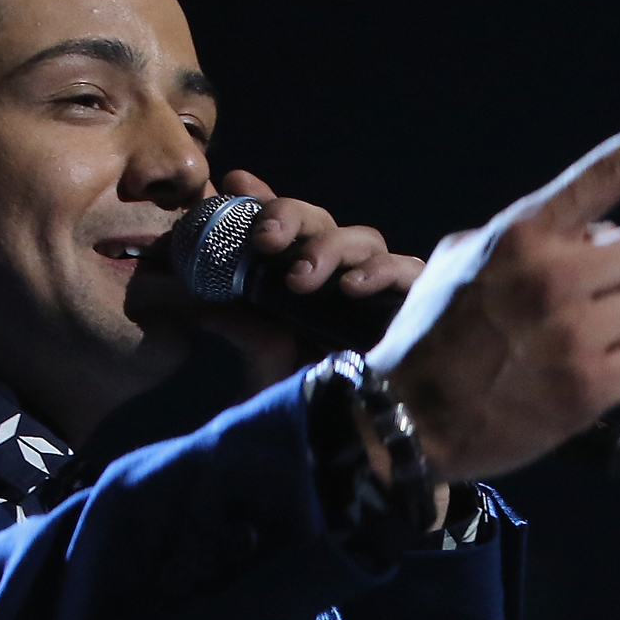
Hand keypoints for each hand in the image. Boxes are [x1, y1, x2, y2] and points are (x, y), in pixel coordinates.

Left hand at [189, 170, 424, 387]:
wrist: (355, 435)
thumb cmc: (311, 394)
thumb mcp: (266, 362)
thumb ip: (244, 332)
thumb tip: (207, 310)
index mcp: (298, 273)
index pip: (281, 225)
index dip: (261, 199)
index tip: (236, 184)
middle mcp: (337, 271)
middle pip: (318, 221)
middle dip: (290, 217)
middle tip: (264, 240)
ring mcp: (376, 283)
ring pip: (360, 239)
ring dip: (328, 249)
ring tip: (299, 278)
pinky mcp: (412, 301)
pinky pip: (407, 270)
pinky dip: (381, 272)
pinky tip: (352, 286)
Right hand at [366, 101, 619, 481]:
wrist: (405, 420)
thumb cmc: (432, 339)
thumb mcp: (457, 263)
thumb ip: (520, 239)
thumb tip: (583, 235)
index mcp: (520, 234)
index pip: (605, 174)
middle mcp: (551, 274)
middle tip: (588, 301)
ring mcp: (572, 332)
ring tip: (579, 345)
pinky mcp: (588, 388)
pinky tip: (588, 379)